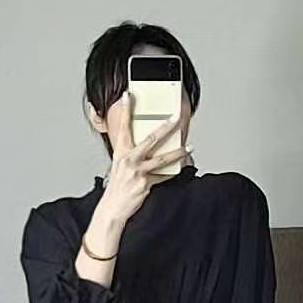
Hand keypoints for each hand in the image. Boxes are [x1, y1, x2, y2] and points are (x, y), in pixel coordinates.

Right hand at [99, 91, 189, 225]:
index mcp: (121, 152)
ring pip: (163, 158)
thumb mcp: (120, 165)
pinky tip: (182, 167)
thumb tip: (146, 145)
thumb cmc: (117, 186)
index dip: (125, 110)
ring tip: (189, 147)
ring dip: (178, 152)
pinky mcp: (146, 183)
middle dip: (165, 126)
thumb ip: (131, 153)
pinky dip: (173, 172)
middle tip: (176, 117)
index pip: (123, 126)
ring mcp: (138, 171)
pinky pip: (164, 176)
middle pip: (151, 138)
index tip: (128, 95)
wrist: (113, 207)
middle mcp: (129, 159)